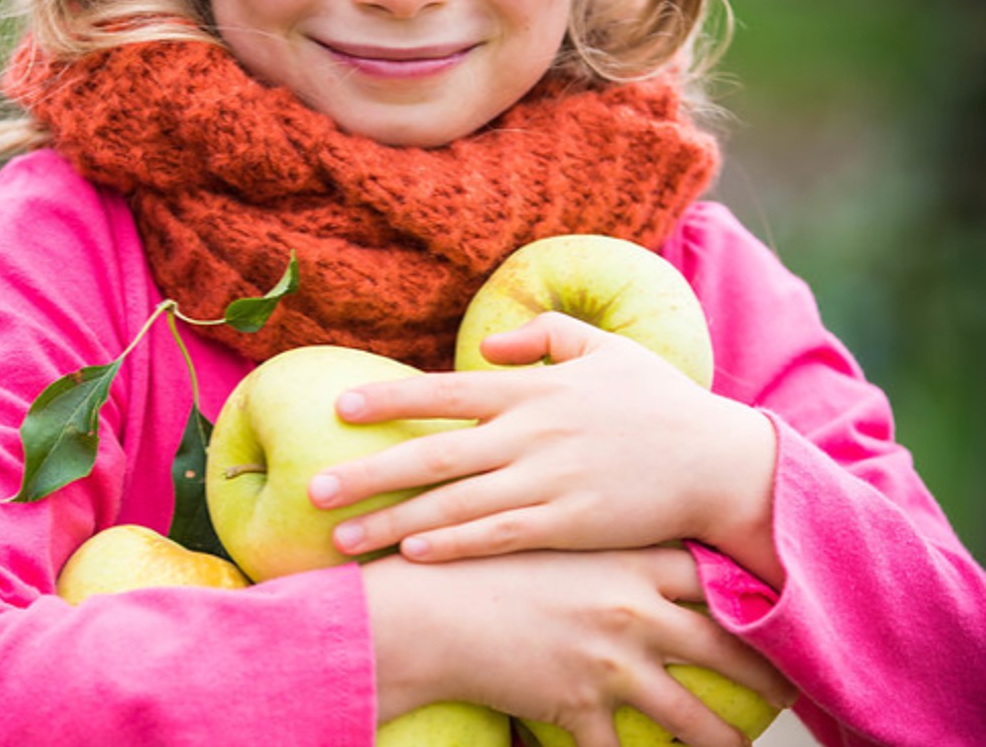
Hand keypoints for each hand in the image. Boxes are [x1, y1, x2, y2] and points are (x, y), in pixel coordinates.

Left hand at [310, 315, 780, 582]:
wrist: (719, 460)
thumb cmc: (657, 399)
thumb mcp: (604, 347)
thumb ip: (543, 335)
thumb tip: (485, 346)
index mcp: (535, 388)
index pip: (445, 392)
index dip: (389, 401)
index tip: (338, 410)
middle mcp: (532, 433)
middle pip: (434, 455)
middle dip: (369, 474)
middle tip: (314, 491)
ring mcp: (549, 482)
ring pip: (455, 505)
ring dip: (394, 522)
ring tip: (344, 540)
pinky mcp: (569, 526)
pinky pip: (499, 537)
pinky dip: (453, 544)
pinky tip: (413, 553)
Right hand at [365, 544, 793, 746]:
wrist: (427, 603)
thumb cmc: (479, 552)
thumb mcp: (541, 520)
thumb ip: (587, 512)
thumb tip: (616, 501)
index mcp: (626, 561)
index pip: (712, 578)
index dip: (753, 595)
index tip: (783, 607)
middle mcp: (630, 613)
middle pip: (723, 650)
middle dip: (767, 677)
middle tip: (795, 690)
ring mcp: (608, 665)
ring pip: (691, 718)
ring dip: (724, 743)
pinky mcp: (578, 709)